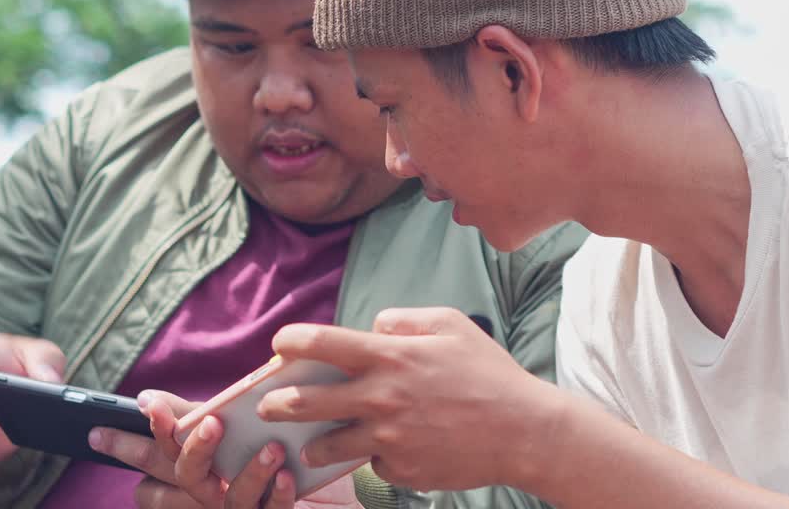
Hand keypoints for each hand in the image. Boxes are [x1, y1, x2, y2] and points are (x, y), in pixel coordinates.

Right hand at [92, 390, 361, 508]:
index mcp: (200, 468)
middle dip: (192, 451)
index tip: (149, 406)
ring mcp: (243, 507)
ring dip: (250, 472)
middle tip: (211, 424)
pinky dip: (278, 493)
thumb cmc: (274, 452)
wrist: (329, 492)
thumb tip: (146, 397)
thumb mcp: (234, 428)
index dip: (143, 438)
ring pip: (229, 499)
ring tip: (271, 448)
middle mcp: (214, 491)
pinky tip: (287, 475)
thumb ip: (196, 414)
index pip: (158, 459)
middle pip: (187, 478)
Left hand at [258, 307, 555, 491]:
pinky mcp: (401, 468)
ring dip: (314, 445)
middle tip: (266, 405)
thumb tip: (373, 329)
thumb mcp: (450, 324)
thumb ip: (403, 320)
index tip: (279, 344)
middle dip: (277, 404)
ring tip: (308, 446)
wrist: (523, 431)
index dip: (292, 341)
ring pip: (329, 446)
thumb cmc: (488, 372)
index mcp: (390, 357)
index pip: (323, 343)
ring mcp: (388, 437)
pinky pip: (375, 462)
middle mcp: (381, 398)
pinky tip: (393, 450)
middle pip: (308, 402)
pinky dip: (378, 456)